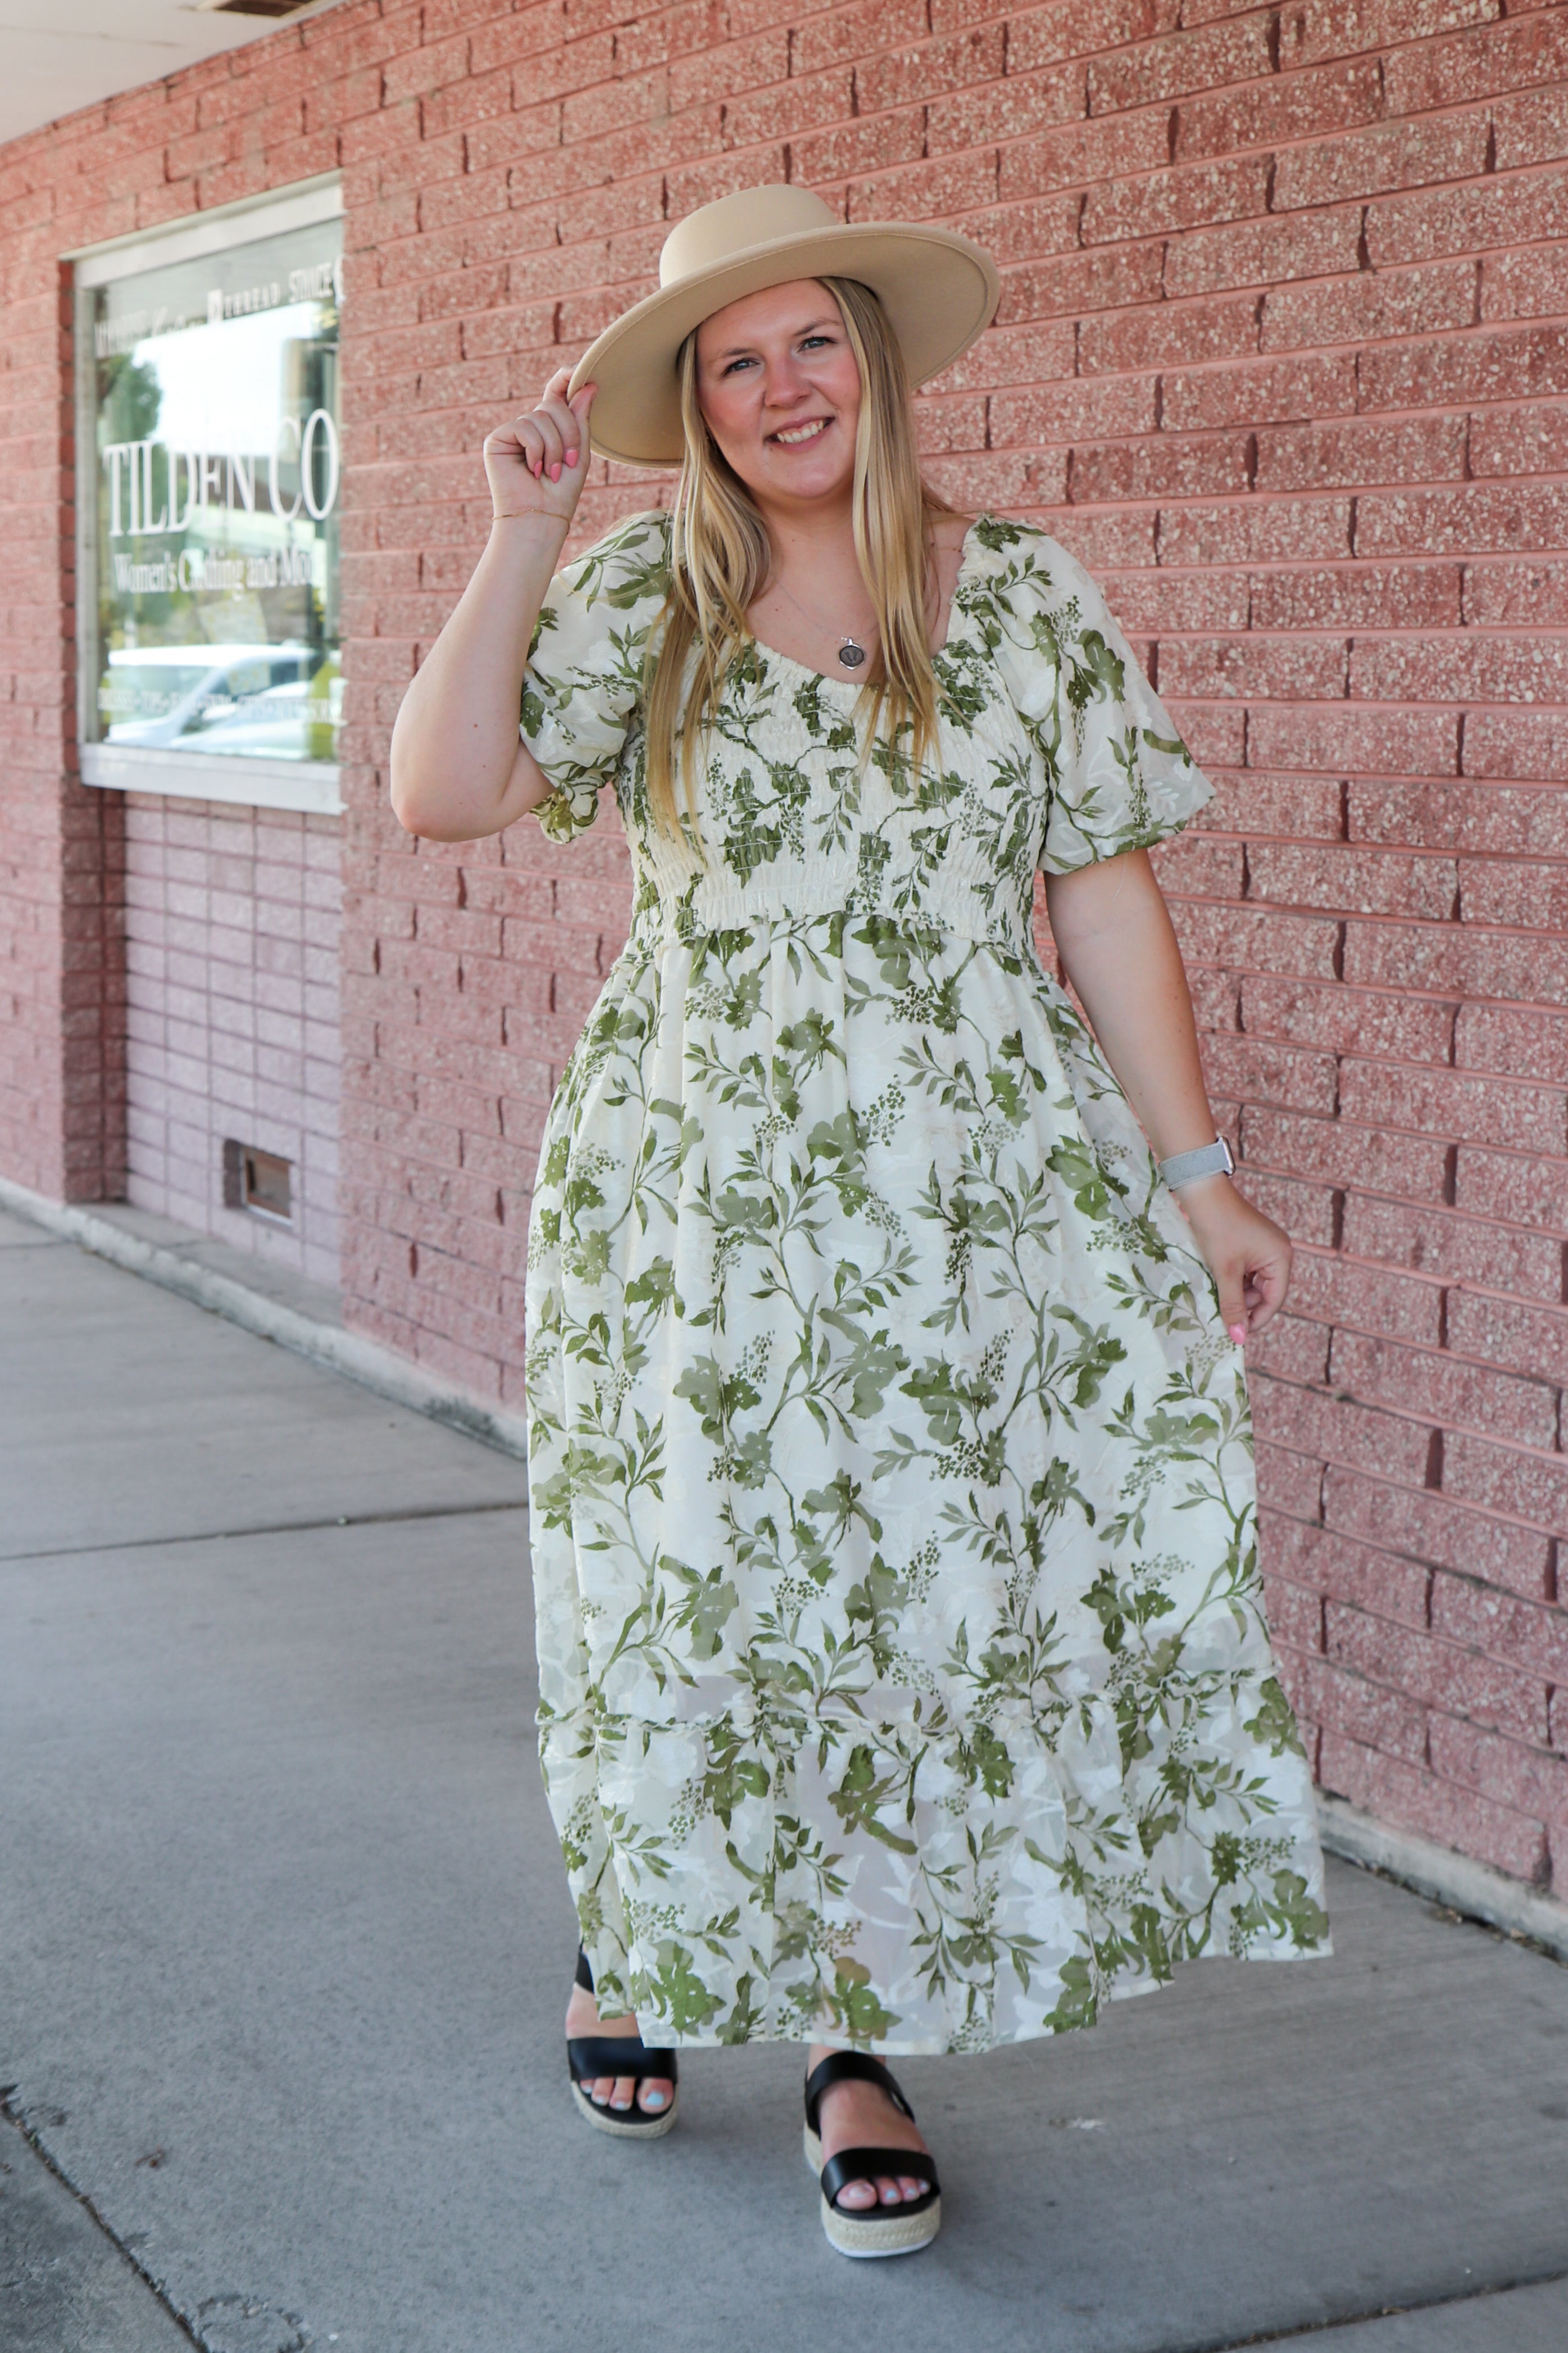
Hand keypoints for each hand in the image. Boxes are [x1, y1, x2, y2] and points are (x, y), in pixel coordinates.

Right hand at [483, 369, 595, 523]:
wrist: (540, 518)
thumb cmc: (561, 493)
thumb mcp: (579, 453)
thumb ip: (581, 419)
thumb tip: (587, 385)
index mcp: (550, 428)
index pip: (556, 394)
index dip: (565, 378)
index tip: (579, 370)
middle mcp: (530, 426)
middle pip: (554, 405)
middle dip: (568, 433)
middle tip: (569, 463)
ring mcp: (513, 431)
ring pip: (540, 417)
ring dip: (553, 447)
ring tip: (550, 472)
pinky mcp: (497, 438)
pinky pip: (523, 426)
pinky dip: (535, 449)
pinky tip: (532, 470)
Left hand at [1173, 1173, 1291, 1344]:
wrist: (1203, 1193)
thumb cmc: (1217, 1229)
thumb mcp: (1225, 1271)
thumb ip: (1233, 1305)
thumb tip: (1239, 1339)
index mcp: (1281, 1258)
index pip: (1274, 1300)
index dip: (1256, 1319)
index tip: (1237, 1334)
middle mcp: (1278, 1252)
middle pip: (1264, 1292)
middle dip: (1243, 1305)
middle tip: (1221, 1316)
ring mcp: (1264, 1247)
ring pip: (1252, 1283)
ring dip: (1235, 1293)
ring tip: (1214, 1296)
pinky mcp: (1250, 1244)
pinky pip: (1245, 1271)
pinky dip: (1231, 1280)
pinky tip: (1215, 1283)